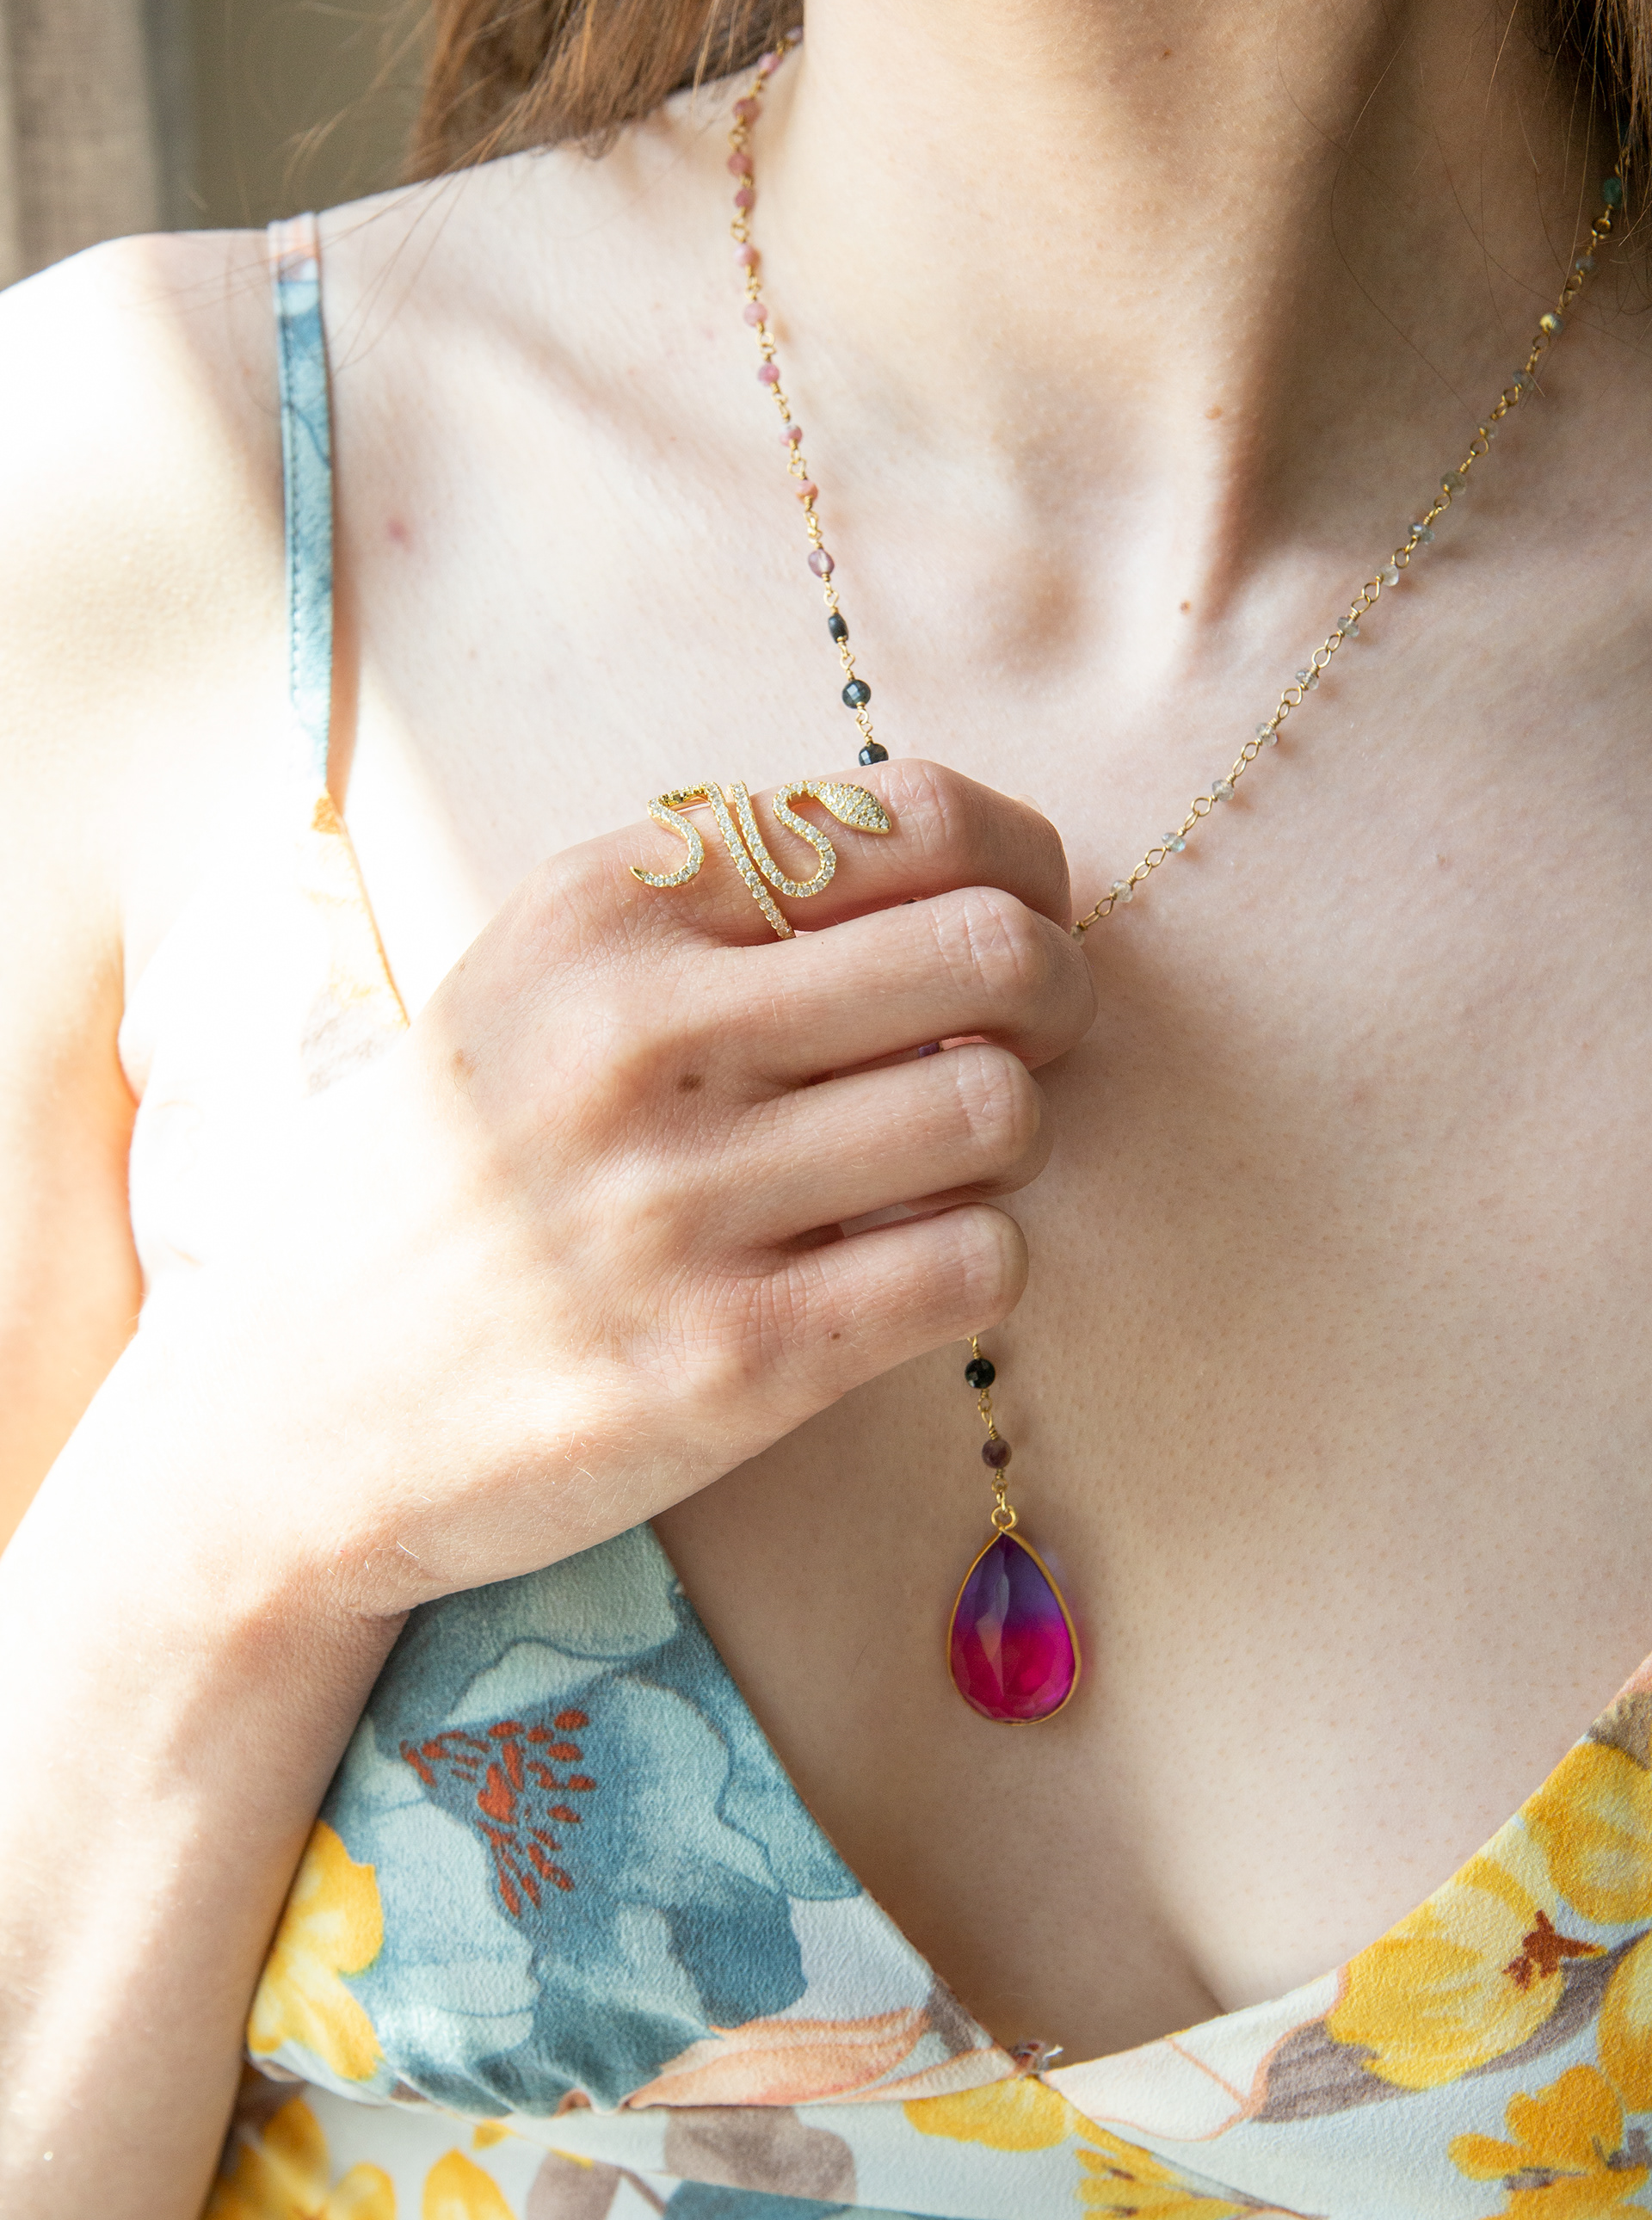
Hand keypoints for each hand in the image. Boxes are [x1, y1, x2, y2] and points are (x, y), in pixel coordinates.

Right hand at [120, 760, 1094, 1618]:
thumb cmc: (458, 1175)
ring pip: (997, 1112)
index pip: (910, 815)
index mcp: (603, 912)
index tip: (1019, 913)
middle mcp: (636, 1037)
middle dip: (1054, 990)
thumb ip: (720, 904)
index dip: (1018, 864)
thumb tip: (969, 869)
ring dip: (1010, 1141)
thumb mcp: (536, 982)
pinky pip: (973, 1268)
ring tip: (942, 1167)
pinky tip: (909, 1265)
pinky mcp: (725, 1364)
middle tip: (1030, 1037)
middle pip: (988, 951)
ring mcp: (676, 1206)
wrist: (296, 1409)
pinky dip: (979, 1261)